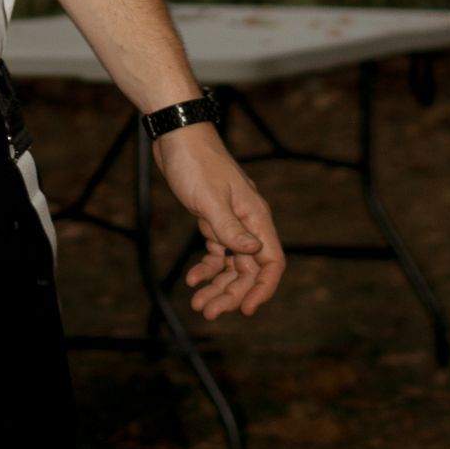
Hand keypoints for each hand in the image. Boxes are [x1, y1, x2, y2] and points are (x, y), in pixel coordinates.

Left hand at [155, 124, 285, 319]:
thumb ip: (230, 228)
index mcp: (256, 218)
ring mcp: (231, 222)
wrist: (177, 136)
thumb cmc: (196, 162)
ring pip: (231, 264)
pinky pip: (216, 252)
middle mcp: (248, 223)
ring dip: (217, 285)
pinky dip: (206, 267)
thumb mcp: (210, 199)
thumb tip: (253, 255)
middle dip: (231, 293)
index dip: (263, 288)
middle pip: (248, 269)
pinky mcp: (212, 219)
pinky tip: (192, 278)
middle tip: (208, 312)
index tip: (247, 310)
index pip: (272, 262)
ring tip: (198, 303)